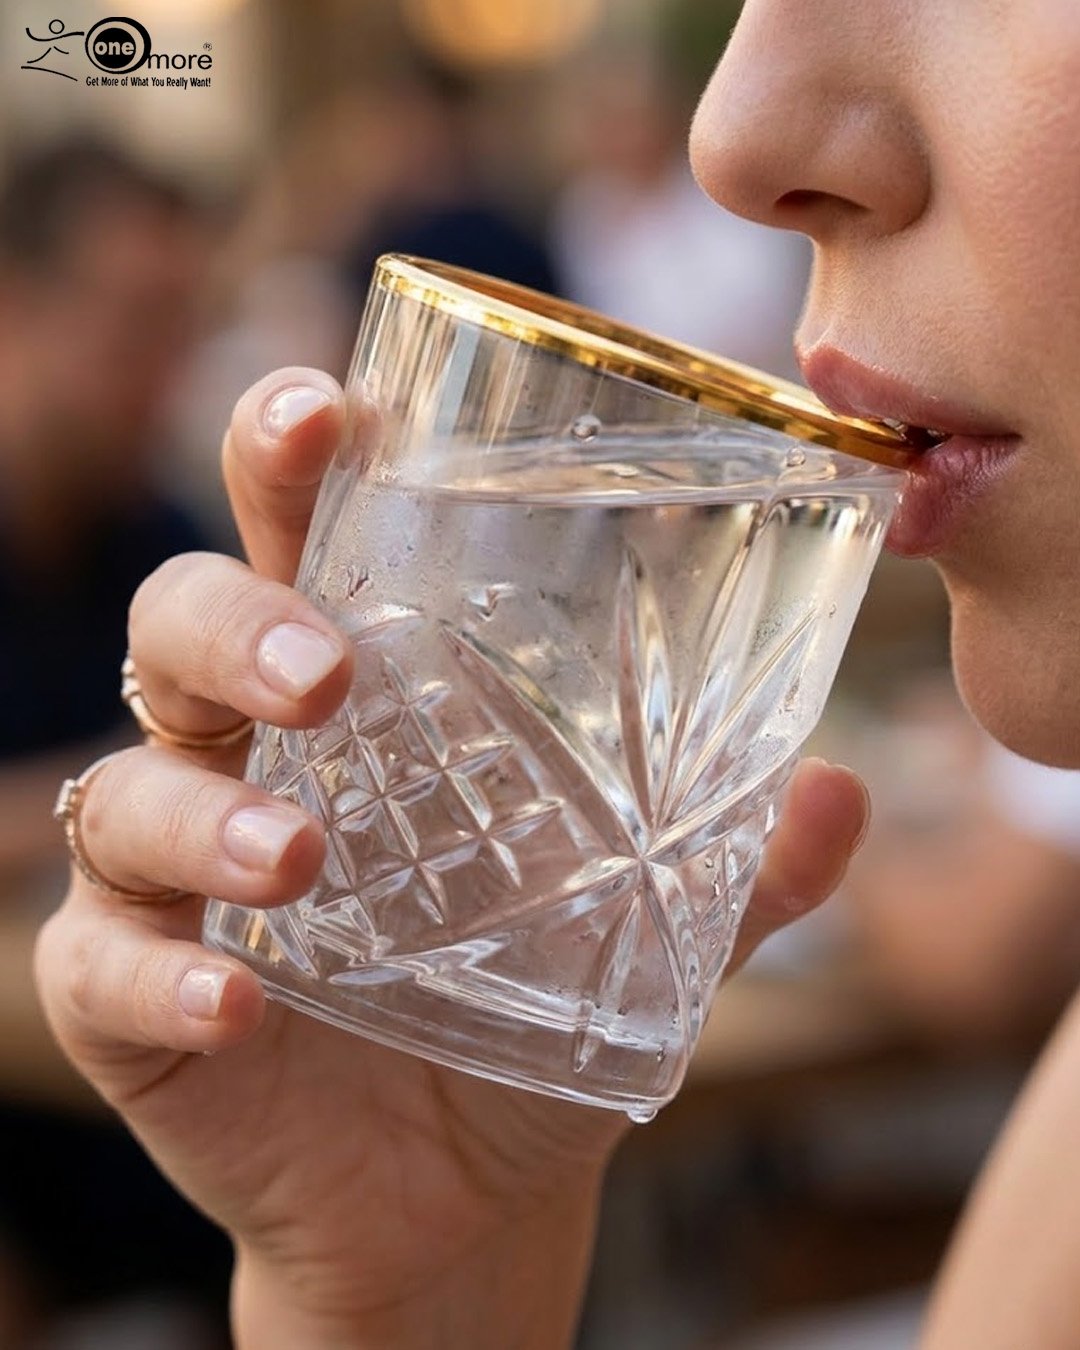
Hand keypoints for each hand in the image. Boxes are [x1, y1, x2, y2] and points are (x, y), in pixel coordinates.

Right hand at [35, 369, 870, 1349]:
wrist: (463, 1191)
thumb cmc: (530, 1011)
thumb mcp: (640, 930)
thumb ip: (732, 864)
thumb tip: (843, 791)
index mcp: (359, 697)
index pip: (298, 536)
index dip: (287, 455)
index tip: (325, 413)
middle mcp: (247, 754)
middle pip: (179, 623)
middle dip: (233, 617)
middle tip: (329, 667)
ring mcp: (174, 872)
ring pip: (127, 785)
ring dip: (201, 808)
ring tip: (301, 858)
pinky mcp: (130, 993)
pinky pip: (104, 962)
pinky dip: (162, 977)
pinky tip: (238, 1007)